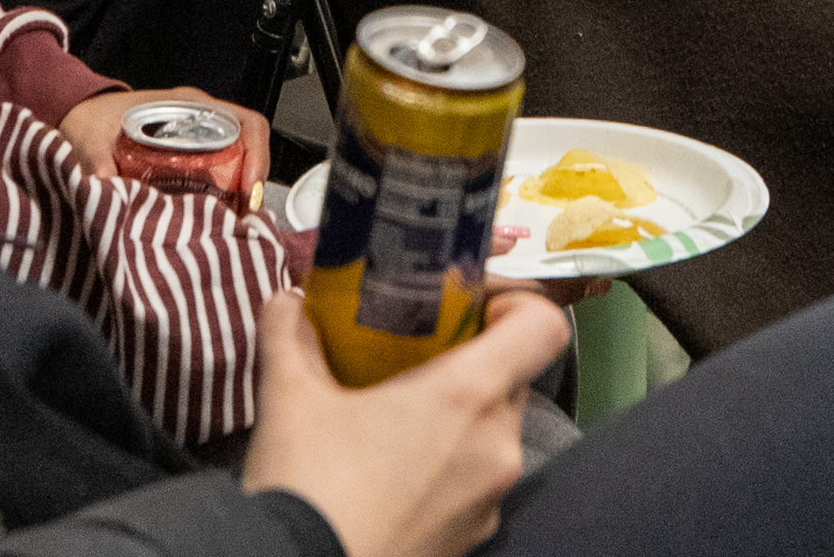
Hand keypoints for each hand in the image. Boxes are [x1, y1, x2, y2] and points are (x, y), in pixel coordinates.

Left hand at [59, 84, 272, 207]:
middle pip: (248, 150)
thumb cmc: (94, 118)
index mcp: (189, 108)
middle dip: (251, 187)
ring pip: (237, 167)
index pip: (245, 123)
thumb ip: (98, 160)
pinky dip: (221, 201)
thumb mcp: (94, 136)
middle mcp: (201, 122)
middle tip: (241, 220)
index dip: (257, 155)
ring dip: (238, 197)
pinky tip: (207, 222)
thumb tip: (105, 186)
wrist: (81, 115)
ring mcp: (197, 141)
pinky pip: (218, 178)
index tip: (249, 189)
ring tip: (228, 226)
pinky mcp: (187, 162)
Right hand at [244, 286, 569, 556]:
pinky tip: (392, 473)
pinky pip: (476, 484)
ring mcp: (488, 502)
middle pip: (515, 377)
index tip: (471, 305)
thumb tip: (289, 300)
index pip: (544, 326)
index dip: (519, 302)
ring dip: (459, 417)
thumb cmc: (308, 489)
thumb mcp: (290, 399)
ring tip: (397, 416)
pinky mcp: (470, 541)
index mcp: (468, 397)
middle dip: (473, 359)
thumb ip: (291, 333)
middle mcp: (495, 448)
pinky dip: (449, 468)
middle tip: (418, 354)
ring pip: (495, 433)